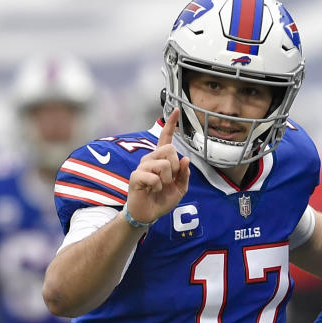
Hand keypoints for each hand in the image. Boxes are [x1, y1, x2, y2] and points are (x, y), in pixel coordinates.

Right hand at [125, 108, 190, 223]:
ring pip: (163, 164)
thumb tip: (185, 159)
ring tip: (160, 186)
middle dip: (175, 166)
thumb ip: (184, 174)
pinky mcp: (136, 177)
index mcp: (161, 159)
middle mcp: (150, 159)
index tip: (176, 110)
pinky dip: (158, 187)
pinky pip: (154, 177)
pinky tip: (152, 190)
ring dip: (167, 179)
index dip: (171, 124)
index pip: (166, 138)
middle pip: (169, 149)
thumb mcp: (180, 188)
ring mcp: (142, 167)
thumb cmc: (162, 198)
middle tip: (170, 179)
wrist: (149, 213)